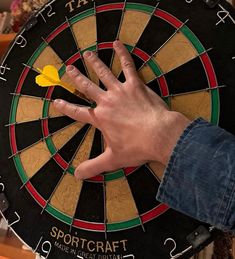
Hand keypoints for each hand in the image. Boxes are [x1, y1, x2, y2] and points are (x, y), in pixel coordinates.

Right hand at [54, 40, 189, 179]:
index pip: (77, 112)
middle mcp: (106, 101)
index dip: (65, 107)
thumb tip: (77, 176)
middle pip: (87, 87)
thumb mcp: (112, 160)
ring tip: (87, 54)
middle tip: (68, 68)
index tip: (56, 101)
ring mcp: (121, 91)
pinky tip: (117, 43)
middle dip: (76, 77)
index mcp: (100, 118)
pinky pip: (128, 66)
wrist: (159, 136)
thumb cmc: (136, 147)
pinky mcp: (136, 85)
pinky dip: (122, 54)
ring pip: (104, 73)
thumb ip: (93, 167)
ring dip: (94, 63)